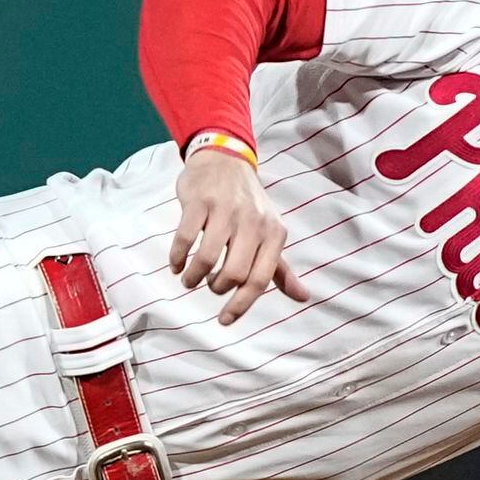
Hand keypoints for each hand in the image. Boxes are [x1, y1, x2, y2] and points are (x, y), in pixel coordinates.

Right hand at [169, 145, 310, 323]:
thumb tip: (303, 298)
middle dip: (216, 288)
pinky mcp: (199, 202)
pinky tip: (176, 265)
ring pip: (207, 258)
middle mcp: (252, 221)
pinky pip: (185, 239)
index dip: (241, 305)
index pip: (259, 279)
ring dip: (193, 277)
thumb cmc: (248, 204)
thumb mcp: (270, 233)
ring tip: (189, 279)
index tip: (224, 320)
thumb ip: (281, 268)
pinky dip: (177, 258)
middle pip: (233, 273)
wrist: (224, 160)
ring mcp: (225, 210)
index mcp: (273, 233)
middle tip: (209, 286)